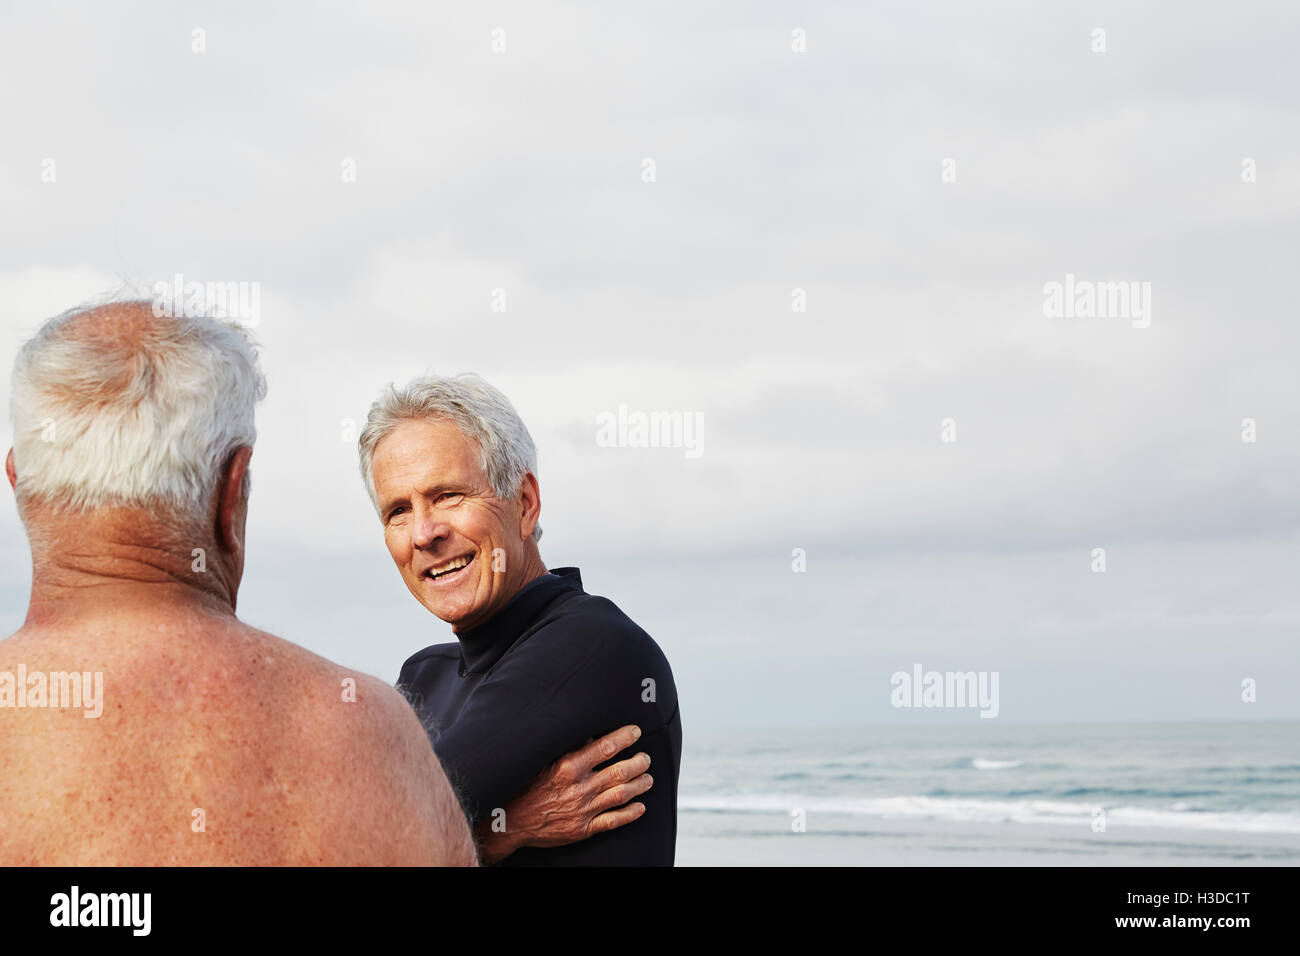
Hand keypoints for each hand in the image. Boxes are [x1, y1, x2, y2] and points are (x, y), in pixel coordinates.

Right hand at [475, 724, 652, 863]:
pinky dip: (630, 814)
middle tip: (645, 757)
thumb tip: (590, 735)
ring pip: (621, 794)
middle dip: (638, 762)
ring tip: (648, 777)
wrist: (512, 821)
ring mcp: (584, 809)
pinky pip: (613, 821)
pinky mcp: (584, 829)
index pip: (605, 747)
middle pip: (620, 771)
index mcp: (569, 767)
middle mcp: (579, 787)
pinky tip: (640, 807)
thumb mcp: (544, 762)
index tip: (635, 732)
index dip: (624, 738)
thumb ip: (569, 749)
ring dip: (639, 785)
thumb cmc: (527, 788)